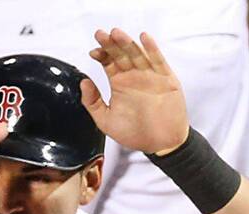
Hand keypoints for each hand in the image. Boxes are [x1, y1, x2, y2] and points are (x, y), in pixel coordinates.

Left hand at [80, 29, 189, 155]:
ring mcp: (150, 75)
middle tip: (101, 35)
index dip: (101, 54)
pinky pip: (158, 60)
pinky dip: (151, 49)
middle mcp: (134, 76)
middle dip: (111, 44)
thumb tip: (83, 82)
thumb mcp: (106, 121)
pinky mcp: (166, 78)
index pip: (108, 62)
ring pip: (137, 54)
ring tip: (117, 34)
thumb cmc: (135, 133)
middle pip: (121, 54)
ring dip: (127, 43)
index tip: (93, 52)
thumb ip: (93, 102)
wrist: (160, 144)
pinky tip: (143, 38)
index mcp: (120, 83)